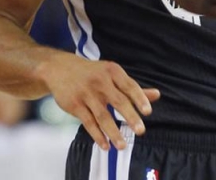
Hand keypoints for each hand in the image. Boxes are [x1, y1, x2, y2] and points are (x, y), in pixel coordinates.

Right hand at [38, 54, 158, 150]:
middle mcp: (100, 81)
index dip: (139, 98)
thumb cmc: (92, 73)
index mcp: (112, 71)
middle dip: (130, 116)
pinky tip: (105, 145)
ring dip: (113, 132)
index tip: (148, 111)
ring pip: (102, 115)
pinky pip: (88, 122)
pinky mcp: (74, 105)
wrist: (59, 68)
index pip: (129, 86)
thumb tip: (157, 95)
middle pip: (118, 101)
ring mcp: (86, 93)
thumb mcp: (111, 74)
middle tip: (141, 131)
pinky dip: (97, 135)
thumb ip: (132, 87)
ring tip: (123, 146)